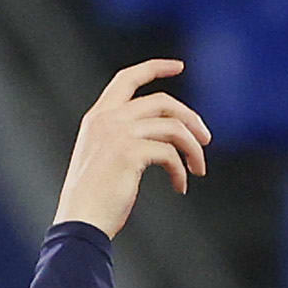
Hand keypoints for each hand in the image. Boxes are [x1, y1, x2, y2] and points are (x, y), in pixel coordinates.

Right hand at [55, 60, 209, 236]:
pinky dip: (181, 171)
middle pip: (162, 101)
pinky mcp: (128, 152)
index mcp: (98, 116)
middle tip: (206, 140)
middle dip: (191, 118)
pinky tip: (180, 187)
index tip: (179, 66)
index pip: (128, 77)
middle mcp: (107, 118)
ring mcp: (117, 133)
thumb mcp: (104, 157)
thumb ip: (125, 137)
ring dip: (193, 148)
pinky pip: (170, 154)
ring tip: (199, 168)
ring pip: (173, 127)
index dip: (155, 68)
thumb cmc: (95, 199)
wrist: (80, 221)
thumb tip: (167, 136)